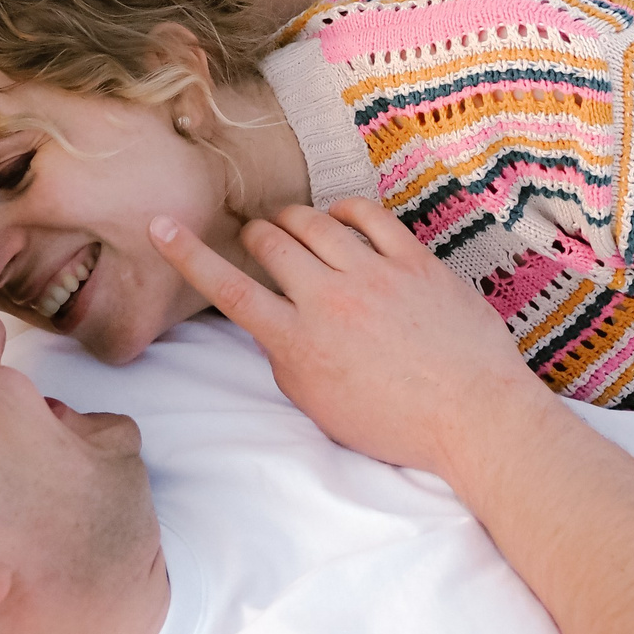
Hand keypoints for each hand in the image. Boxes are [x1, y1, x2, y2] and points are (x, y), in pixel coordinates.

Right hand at [149, 197, 554, 477]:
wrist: (473, 415)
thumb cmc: (396, 424)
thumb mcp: (320, 405)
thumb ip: (288, 359)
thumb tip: (275, 324)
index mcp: (298, 343)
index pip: (228, 290)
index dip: (188, 254)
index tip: (160, 226)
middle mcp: (329, 300)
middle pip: (271, 244)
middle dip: (255, 234)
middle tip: (256, 236)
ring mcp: (373, 274)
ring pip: (314, 222)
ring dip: (293, 217)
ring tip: (290, 223)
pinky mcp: (412, 259)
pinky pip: (368, 214)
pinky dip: (344, 209)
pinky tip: (340, 216)